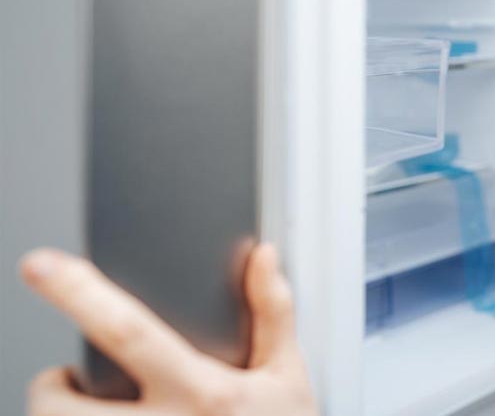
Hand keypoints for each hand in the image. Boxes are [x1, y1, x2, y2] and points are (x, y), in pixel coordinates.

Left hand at [21, 243, 318, 415]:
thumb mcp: (288, 378)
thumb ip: (273, 314)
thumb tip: (262, 258)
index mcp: (205, 393)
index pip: (128, 331)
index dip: (80, 294)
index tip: (43, 264)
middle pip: (63, 408)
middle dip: (50, 388)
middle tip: (66, 380)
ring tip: (89, 411)